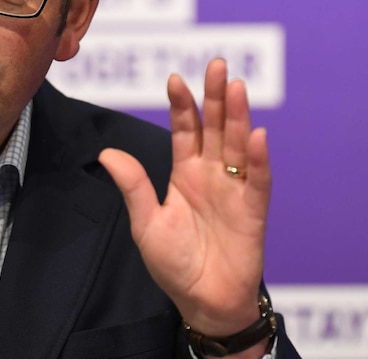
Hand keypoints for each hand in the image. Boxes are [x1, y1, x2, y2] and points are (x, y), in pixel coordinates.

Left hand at [99, 58, 270, 336]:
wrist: (204, 302)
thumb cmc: (175, 264)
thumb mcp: (147, 223)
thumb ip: (134, 187)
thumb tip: (107, 153)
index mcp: (185, 173)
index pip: (185, 130)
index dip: (182, 105)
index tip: (175, 78)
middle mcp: (212, 174)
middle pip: (215, 128)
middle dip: (215, 97)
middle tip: (216, 65)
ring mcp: (235, 189)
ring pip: (238, 145)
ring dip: (238, 117)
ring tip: (235, 86)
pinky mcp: (254, 210)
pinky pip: (258, 180)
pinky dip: (259, 159)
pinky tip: (257, 135)